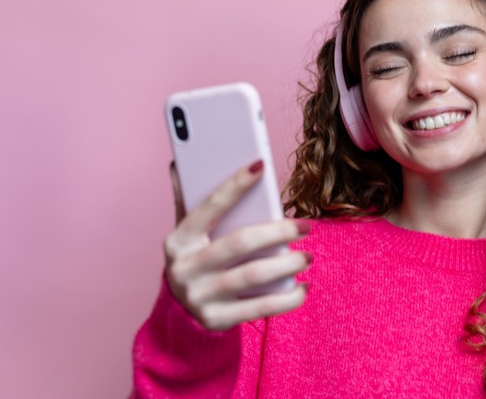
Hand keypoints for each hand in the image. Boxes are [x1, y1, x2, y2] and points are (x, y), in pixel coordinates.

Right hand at [163, 160, 310, 330]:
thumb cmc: (196, 259)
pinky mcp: (216, 320)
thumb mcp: (187, 233)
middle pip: (240, 243)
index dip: (235, 184)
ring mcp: (199, 296)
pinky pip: (260, 308)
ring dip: (288, 264)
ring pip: (253, 276)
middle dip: (278, 232)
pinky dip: (288, 298)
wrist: (182, 312)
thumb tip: (181, 164)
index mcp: (178, 240)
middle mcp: (184, 268)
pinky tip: (303, 287)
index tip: (261, 165)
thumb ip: (188, 202)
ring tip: (307, 256)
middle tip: (306, 226)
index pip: (210, 206)